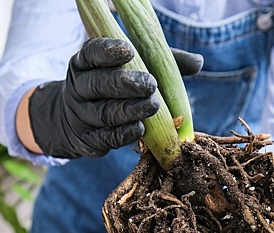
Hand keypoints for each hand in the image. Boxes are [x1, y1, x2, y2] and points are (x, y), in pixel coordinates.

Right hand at [27, 38, 202, 157]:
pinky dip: (124, 133)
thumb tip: (198, 62)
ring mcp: (80, 115)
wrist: (76, 120)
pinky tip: (140, 128)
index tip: (129, 51)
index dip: (108, 51)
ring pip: (104, 113)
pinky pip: (105, 138)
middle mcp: (78, 87)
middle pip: (98, 84)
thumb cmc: (114, 87)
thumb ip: (160, 62)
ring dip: (129, 110)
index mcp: (85, 63)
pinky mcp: (86, 140)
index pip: (92, 53)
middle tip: (150, 84)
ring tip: (152, 106)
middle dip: (125, 83)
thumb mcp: (131, 69)